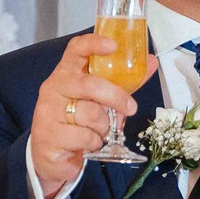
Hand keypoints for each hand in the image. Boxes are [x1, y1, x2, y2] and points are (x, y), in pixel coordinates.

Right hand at [28, 34, 137, 198]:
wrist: (51, 155)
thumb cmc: (77, 122)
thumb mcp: (99, 100)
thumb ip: (123, 83)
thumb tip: (151, 62)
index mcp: (67, 73)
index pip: (76, 49)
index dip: (94, 44)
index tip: (113, 46)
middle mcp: (54, 87)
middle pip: (90, 84)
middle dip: (116, 97)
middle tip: (130, 108)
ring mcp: (48, 110)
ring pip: (90, 114)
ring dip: (104, 126)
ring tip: (99, 131)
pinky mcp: (50, 134)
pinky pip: (84, 136)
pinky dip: (94, 142)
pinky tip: (88, 143)